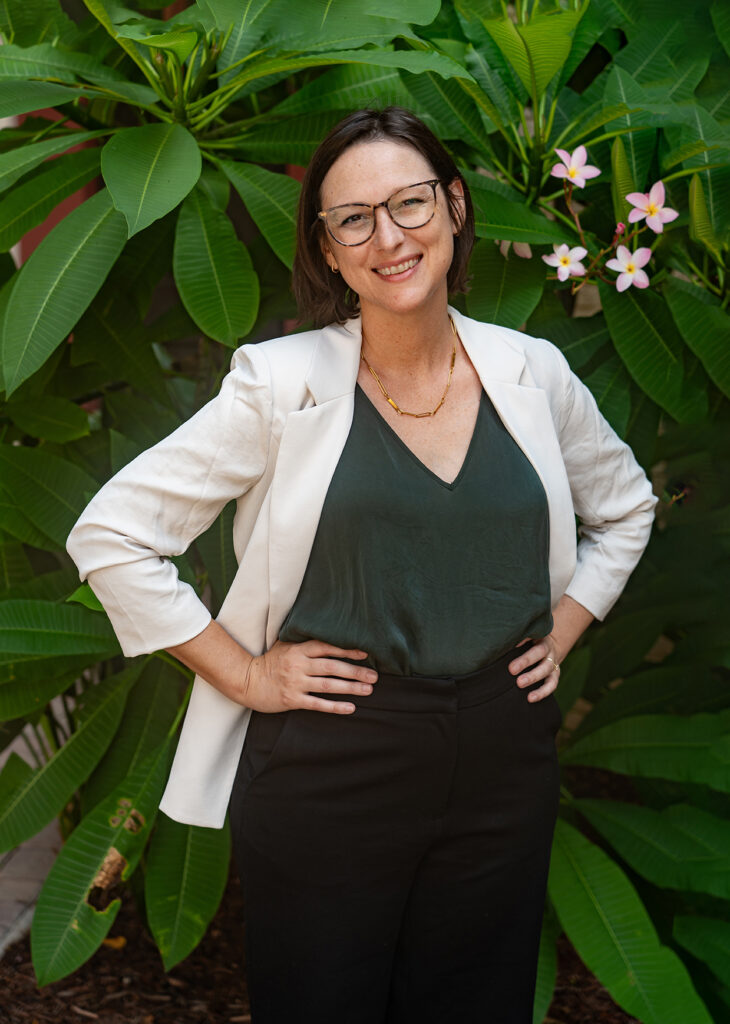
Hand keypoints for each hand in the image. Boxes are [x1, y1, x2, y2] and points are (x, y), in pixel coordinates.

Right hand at [242, 639, 377, 714]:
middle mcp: (298, 665)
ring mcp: (295, 683)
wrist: (246, 681)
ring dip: (350, 688)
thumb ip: (304, 640)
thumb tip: (327, 632)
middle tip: (374, 676)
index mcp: (298, 650)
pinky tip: (350, 708)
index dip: (347, 649)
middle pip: (332, 667)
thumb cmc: (270, 662)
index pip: (327, 647)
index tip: (365, 653)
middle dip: (355, 671)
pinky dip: (335, 706)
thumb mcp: (285, 645)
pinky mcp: (292, 700)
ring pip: (328, 686)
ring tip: (368, 690)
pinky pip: (318, 704)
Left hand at [508, 635, 559, 702]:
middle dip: (525, 661)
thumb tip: (504, 642)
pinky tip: (530, 698)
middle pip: (539, 653)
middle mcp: (549, 650)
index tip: (513, 646)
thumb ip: (518, 639)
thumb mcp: (527, 637)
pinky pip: (551, 685)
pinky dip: (542, 692)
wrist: (549, 648)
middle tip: (511, 669)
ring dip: (533, 677)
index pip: (533, 635)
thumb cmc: (531, 643)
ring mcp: (553, 663)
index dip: (523, 640)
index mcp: (540, 637)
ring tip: (519, 684)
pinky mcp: (555, 675)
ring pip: (546, 669)